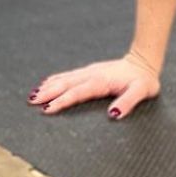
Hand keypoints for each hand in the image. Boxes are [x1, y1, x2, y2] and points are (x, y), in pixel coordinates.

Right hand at [27, 51, 160, 119]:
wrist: (144, 62)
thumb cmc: (143, 81)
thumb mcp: (141, 92)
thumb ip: (128, 102)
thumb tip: (113, 115)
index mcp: (101, 81)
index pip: (78, 92)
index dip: (62, 101)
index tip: (47, 109)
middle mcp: (92, 74)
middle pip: (66, 84)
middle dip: (48, 93)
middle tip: (31, 102)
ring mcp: (89, 71)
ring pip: (65, 78)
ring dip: (49, 86)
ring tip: (33, 94)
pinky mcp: (90, 71)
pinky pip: (69, 75)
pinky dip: (55, 79)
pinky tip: (47, 83)